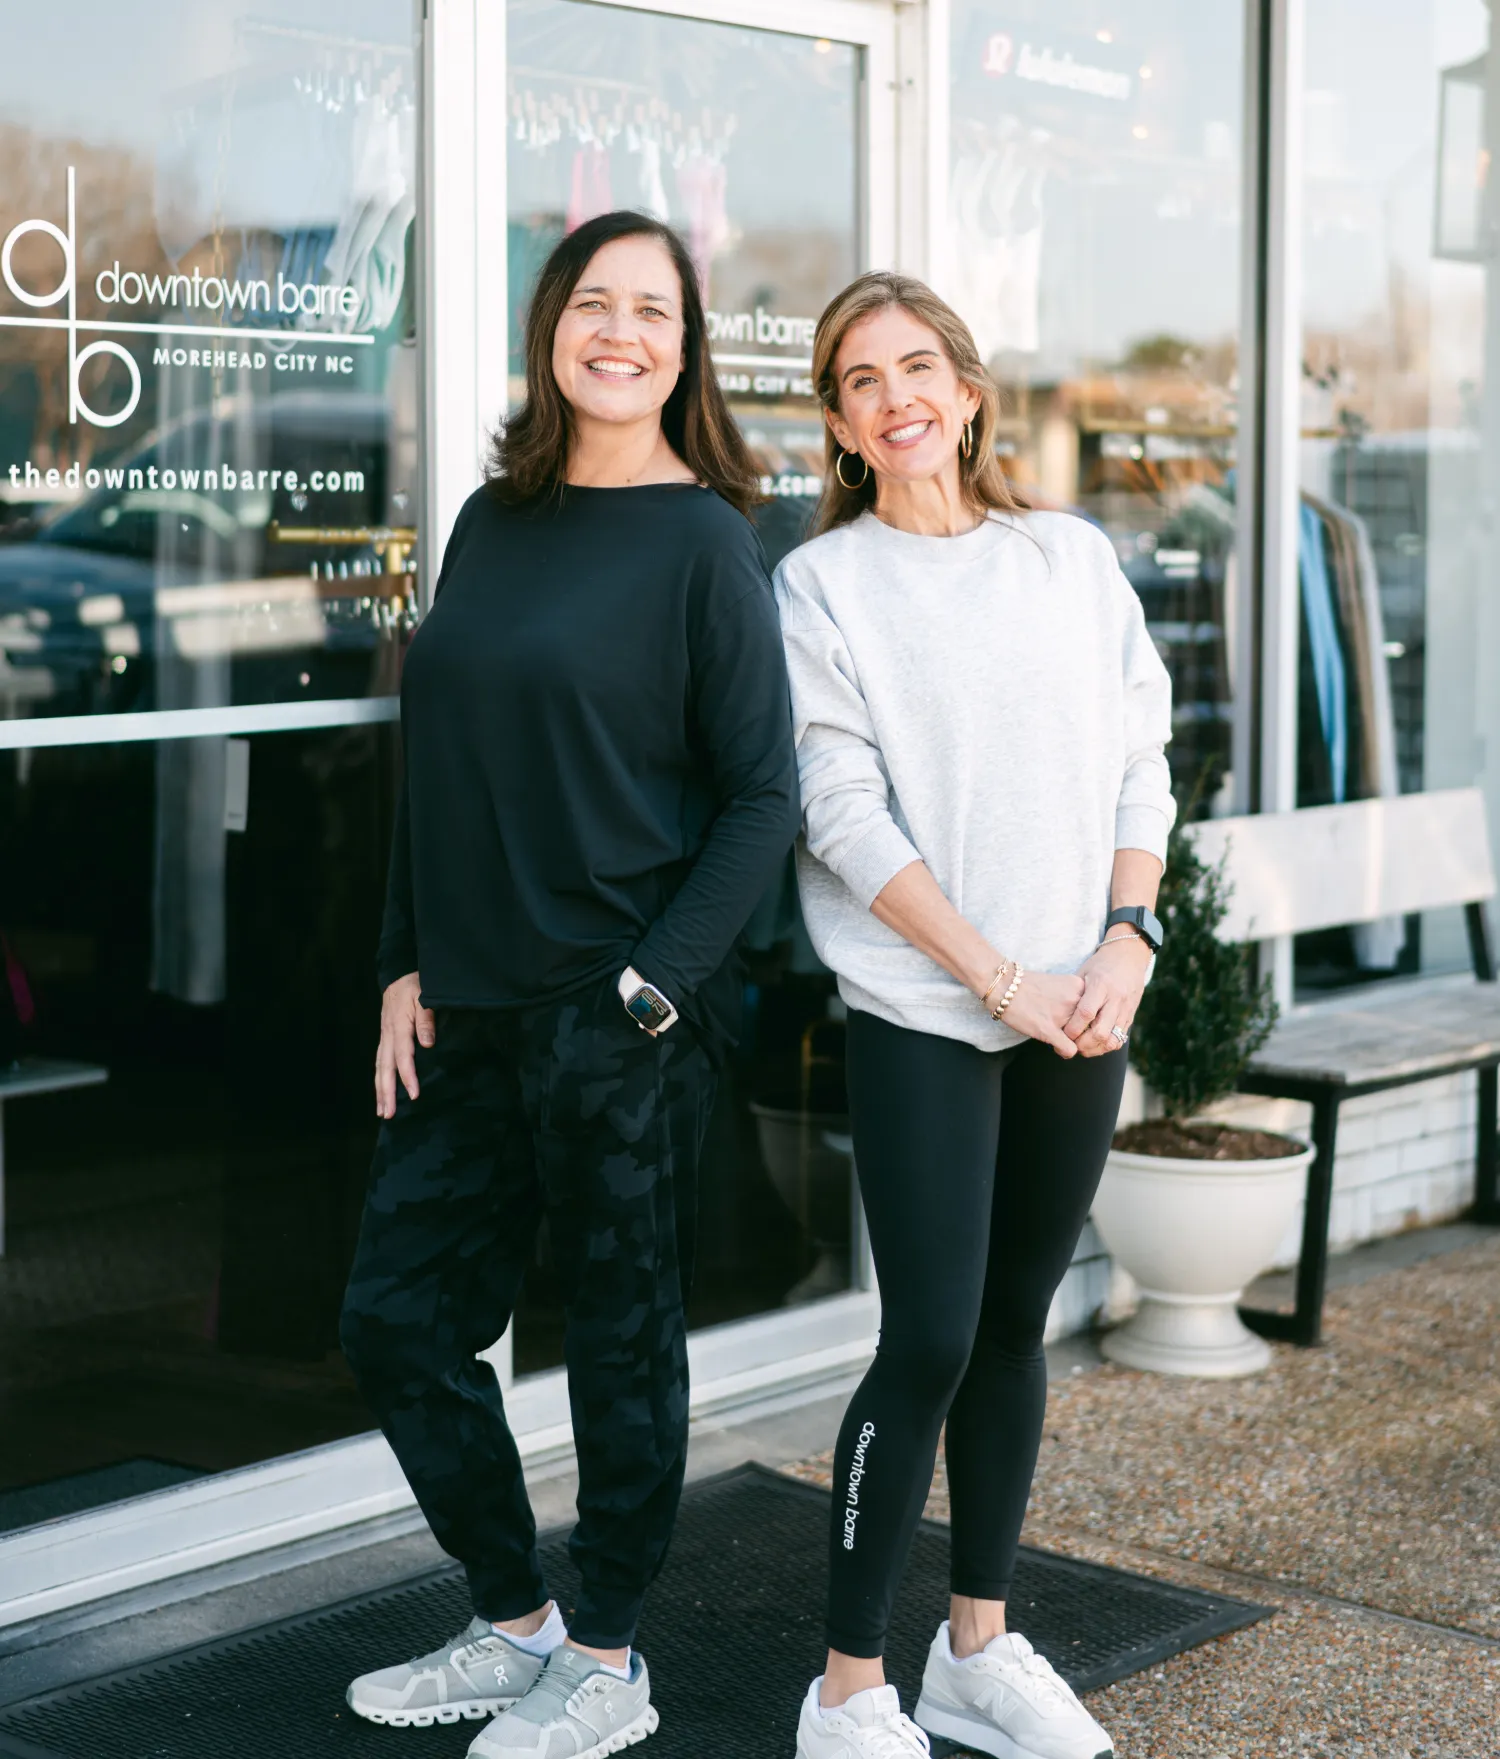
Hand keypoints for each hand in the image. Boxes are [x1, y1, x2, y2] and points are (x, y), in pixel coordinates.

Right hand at [376, 972, 435, 1117]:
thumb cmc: (416, 986)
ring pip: (379, 1068)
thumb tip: (427, 1044)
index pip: (403, 1056)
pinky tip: (382, 1094)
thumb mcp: (425, 995)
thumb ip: (426, 1019)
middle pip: (385, 1068)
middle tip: (389, 1115)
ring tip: (383, 1113)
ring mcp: (384, 1038)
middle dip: (387, 1092)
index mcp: (399, 1025)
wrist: (399, 976)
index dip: (408, 1076)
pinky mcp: (385, 1039)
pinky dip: (380, 1080)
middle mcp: (388, 1035)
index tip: (414, 1095)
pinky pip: (380, 1063)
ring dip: (380, 1091)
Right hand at [992, 969, 1087, 1058]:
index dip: (1092, 1020)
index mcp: (1080, 987)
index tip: (1083, 1025)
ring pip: (1084, 1040)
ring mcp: (1062, 1015)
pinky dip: (1065, 1052)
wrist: (1004, 985)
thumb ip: (1077, 998)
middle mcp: (1075, 1000)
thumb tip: (1088, 1019)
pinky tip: (1056, 1047)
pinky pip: (1070, 1050)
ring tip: (1063, 1041)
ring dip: (1076, 1044)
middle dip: (1086, 1034)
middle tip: (1074, 1037)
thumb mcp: (1061, 984)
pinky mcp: (1048, 1030)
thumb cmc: (1030, 985)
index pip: (1099, 1010)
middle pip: (1094, 1026)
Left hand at [1064, 935, 1152, 1057]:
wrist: (1129, 957)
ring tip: (1083, 1049)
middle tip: (1071, 1046)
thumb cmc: (1100, 964)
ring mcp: (1126, 1009)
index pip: (1086, 1013)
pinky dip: (1106, 1045)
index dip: (1073, 1028)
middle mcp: (1115, 999)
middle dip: (1083, 1044)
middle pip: (1100, 1032)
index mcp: (1101, 985)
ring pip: (1113, 1040)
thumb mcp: (1084, 972)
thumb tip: (1056, 1016)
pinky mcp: (1131, 1016)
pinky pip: (1121, 1038)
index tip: (1063, 1035)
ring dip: (1096, 1049)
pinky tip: (1095, 1045)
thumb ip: (1073, 993)